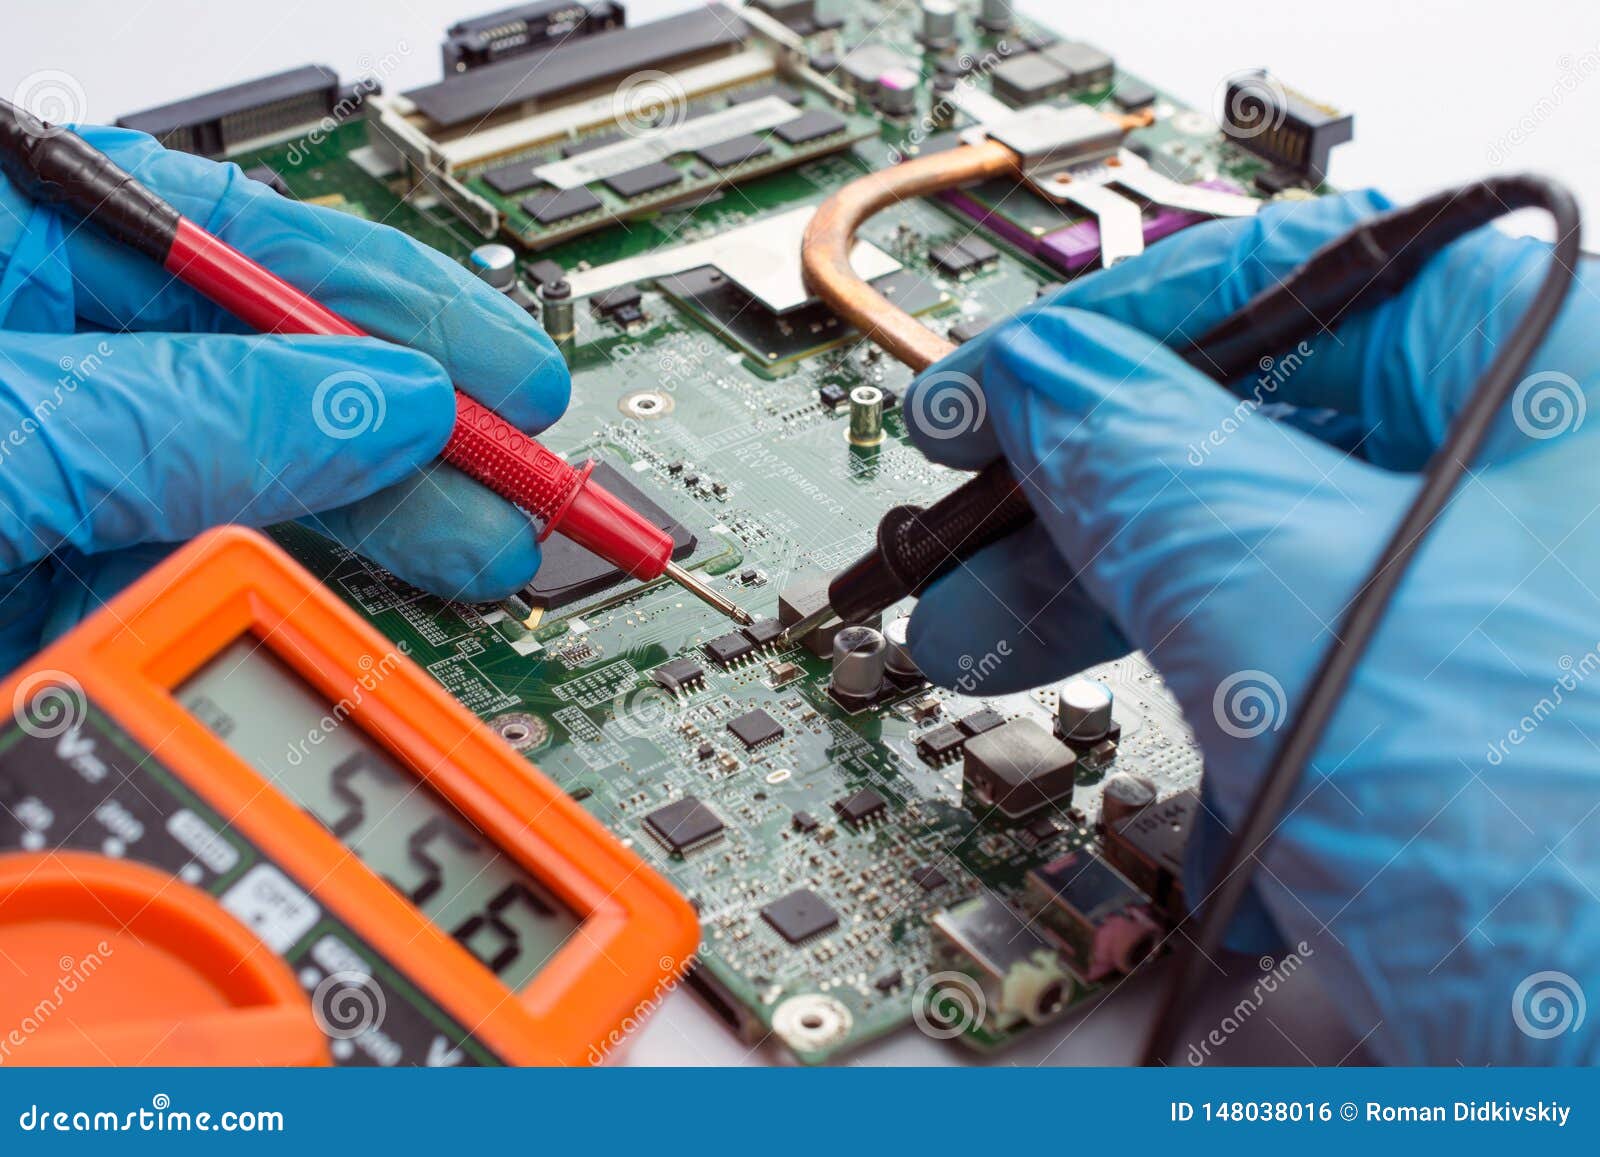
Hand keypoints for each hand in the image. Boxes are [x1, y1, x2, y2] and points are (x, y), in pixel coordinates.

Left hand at [0, 126, 567, 672]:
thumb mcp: (3, 435)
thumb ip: (192, 412)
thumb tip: (386, 406)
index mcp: (14, 249)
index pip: (244, 242)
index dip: (400, 301)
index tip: (511, 367)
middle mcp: (49, 358)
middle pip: (278, 374)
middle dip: (420, 428)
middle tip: (522, 478)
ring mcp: (55, 475)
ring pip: (258, 486)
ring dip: (385, 522)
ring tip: (483, 550)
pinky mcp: (53, 584)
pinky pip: (204, 574)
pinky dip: (300, 590)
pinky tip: (381, 590)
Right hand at [902, 190, 1599, 1063]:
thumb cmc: (1569, 851)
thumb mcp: (1279, 598)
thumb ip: (1133, 454)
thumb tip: (1036, 383)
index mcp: (1543, 374)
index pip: (1282, 277)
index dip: (1092, 340)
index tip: (975, 404)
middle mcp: (1542, 486)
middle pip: (1256, 443)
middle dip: (1081, 511)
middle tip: (964, 563)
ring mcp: (1517, 627)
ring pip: (1273, 582)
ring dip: (1131, 635)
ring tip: (1017, 687)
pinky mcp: (1492, 750)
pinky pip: (1327, 700)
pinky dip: (1238, 752)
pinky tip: (1211, 835)